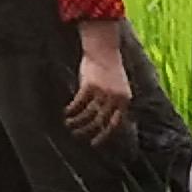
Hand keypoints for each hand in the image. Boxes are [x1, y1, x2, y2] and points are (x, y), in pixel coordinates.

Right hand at [63, 22, 132, 147]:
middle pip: (100, 120)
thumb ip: (114, 102)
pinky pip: (79, 103)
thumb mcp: (118, 86)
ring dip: (77, 121)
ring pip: (88, 113)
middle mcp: (115, 98)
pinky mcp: (90, 86)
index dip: (104, 134)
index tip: (94, 142)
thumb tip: (103, 119)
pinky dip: (72, 109)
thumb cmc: (110, 68)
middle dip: (88, 130)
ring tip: (69, 124)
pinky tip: (66, 113)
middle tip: (78, 135)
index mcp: (124, 99)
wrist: (104, 49)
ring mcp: (103, 92)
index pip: (115, 123)